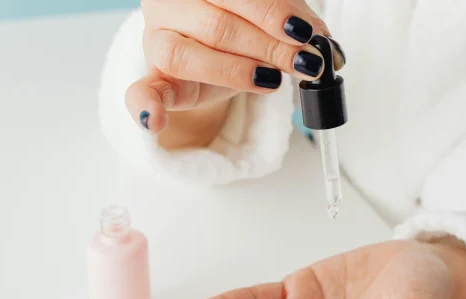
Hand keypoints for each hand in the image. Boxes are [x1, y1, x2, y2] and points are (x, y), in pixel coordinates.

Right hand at [125, 0, 345, 147]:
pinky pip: (139, 92)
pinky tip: (154, 121)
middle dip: (268, 46)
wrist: (210, 49)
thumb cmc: (238, 27)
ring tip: (271, 81)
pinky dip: (145, 107)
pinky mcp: (153, 78)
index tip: (304, 33)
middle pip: (218, 25)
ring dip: (235, 72)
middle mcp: (169, 4)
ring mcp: (155, 41)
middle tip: (302, 62)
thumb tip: (327, 45)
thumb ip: (293, 21)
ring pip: (187, 56)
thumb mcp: (267, 17)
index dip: (272, 12)